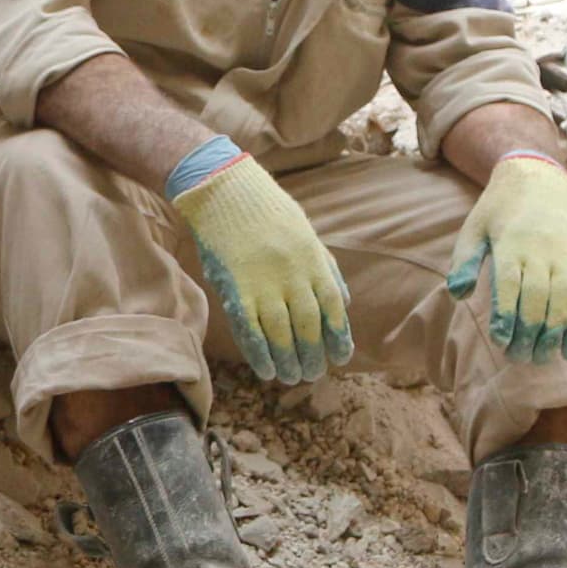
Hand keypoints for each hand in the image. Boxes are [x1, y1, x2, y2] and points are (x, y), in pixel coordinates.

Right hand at [169, 143, 350, 382]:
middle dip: (313, 355)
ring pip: (281, 334)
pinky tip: (267, 369)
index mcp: (312, 260)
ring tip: (292, 377)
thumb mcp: (305, 232)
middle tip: (314, 373)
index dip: (339, 336)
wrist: (224, 190)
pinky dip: (260, 354)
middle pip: (309, 326)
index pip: (333, 307)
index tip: (341, 357)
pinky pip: (250, 330)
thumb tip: (343, 301)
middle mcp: (291, 275)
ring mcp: (262, 283)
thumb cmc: (266, 211)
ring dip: (289, 360)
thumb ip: (325, 267)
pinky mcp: (234, 289)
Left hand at [447, 155, 566, 362]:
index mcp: (512, 245)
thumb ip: (464, 262)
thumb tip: (458, 294)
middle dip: (529, 334)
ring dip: (554, 336)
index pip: (510, 285)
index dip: (506, 316)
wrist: (539, 184)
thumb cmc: (498, 214)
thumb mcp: (473, 230)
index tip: (500, 340)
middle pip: (538, 301)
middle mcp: (543, 253)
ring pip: (564, 304)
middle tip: (518, 358)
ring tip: (541, 358)